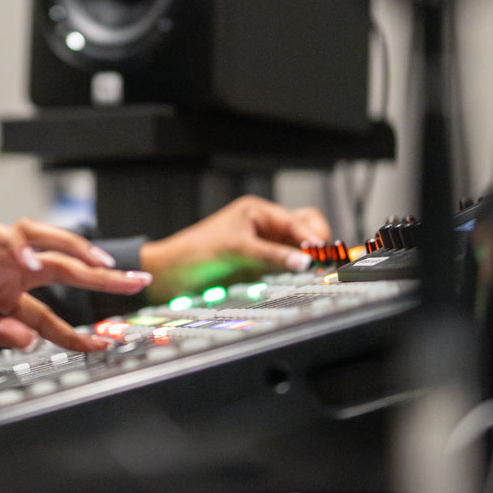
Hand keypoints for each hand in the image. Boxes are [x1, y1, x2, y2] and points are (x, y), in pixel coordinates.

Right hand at [0, 217, 152, 351]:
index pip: (50, 313)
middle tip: (135, 281)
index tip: (102, 345)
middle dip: (101, 273)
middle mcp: (4, 270)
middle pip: (62, 267)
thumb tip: (30, 343)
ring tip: (98, 261)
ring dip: (72, 246)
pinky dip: (17, 246)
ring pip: (38, 236)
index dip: (76, 331)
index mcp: (4, 293)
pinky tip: (31, 265)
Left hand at [140, 195, 330, 302]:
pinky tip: (296, 280)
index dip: (311, 237)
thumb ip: (271, 255)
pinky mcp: (260, 270)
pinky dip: (294, 273)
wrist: (171, 276)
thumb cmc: (195, 252)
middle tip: (319, 264)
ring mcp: (264, 249)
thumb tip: (305, 261)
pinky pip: (286, 268)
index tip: (320, 254)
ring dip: (306, 261)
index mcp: (258, 212)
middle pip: (304, 231)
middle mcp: (264, 228)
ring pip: (298, 251)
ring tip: (310, 273)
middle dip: (315, 245)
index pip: (297, 220)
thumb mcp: (236, 250)